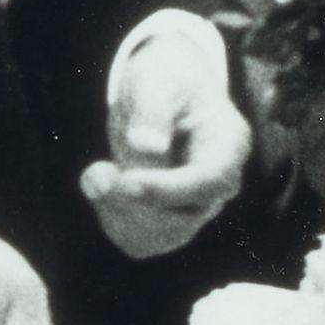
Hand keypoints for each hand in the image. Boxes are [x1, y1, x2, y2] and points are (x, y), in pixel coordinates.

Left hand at [82, 29, 250, 257]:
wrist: (161, 96)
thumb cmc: (164, 82)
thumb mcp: (155, 82)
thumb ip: (151, 110)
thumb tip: (146, 148)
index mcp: (228, 145)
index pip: (210, 182)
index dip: (168, 188)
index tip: (127, 179)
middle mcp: (218, 186)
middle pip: (182, 220)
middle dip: (131, 202)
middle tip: (96, 171)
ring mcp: (195, 208)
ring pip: (157, 239)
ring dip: (115, 212)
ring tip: (96, 171)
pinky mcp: (169, 222)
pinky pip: (139, 241)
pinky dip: (111, 219)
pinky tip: (101, 183)